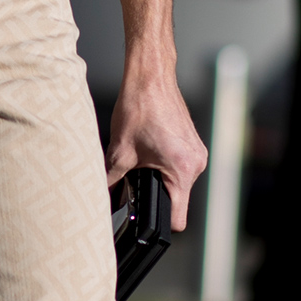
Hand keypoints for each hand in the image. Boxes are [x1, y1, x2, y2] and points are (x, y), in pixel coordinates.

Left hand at [105, 52, 206, 230]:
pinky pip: (180, 165)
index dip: (159, 223)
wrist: (150, 77)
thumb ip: (112, 182)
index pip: (178, 218)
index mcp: (182, 170)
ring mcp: (197, 152)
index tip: (144, 221)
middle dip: (154, 194)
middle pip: (177, 199)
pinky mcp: (193, 143)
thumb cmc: (139, 108)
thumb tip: (104, 200)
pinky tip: (149, 151)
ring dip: (159, 177)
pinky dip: (164, 164)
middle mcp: (195, 163)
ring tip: (141, 161)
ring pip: (178, 181)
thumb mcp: (119, 152)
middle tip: (133, 183)